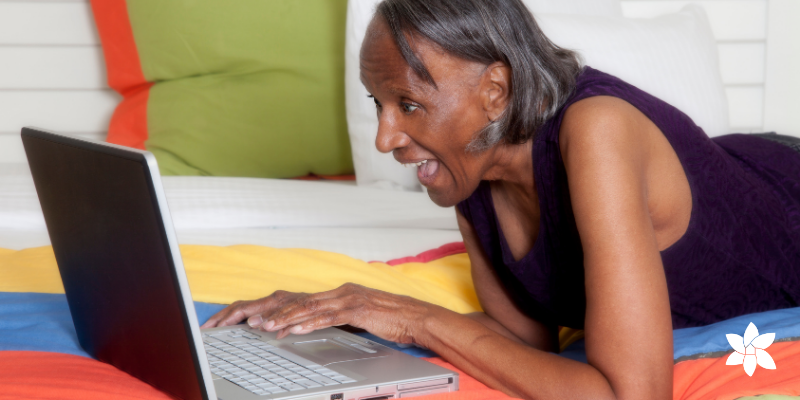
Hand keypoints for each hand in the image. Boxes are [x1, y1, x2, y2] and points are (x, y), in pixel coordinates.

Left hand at [201, 283, 435, 344]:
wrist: (418, 318)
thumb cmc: (392, 320)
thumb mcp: (361, 318)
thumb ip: (339, 318)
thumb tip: (317, 326)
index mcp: (340, 293)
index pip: (301, 300)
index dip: (276, 309)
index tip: (256, 318)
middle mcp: (341, 291)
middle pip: (299, 300)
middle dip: (272, 312)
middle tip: (249, 321)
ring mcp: (349, 298)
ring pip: (309, 307)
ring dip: (285, 318)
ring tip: (264, 327)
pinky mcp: (358, 309)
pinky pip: (328, 317)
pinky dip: (309, 323)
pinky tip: (294, 329)